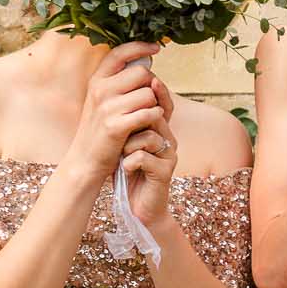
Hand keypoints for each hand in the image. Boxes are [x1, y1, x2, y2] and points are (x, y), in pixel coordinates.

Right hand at [70, 42, 163, 179]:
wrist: (85, 161)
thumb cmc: (101, 131)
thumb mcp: (104, 102)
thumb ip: (120, 84)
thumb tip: (146, 64)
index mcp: (97, 81)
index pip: (119, 53)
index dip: (139, 46)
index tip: (155, 47)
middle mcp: (100, 90)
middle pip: (143, 73)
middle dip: (153, 86)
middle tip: (150, 101)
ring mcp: (107, 107)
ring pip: (149, 94)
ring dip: (155, 105)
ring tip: (146, 117)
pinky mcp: (116, 125)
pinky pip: (150, 113)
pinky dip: (155, 118)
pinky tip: (149, 125)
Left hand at [119, 83, 178, 227]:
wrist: (137, 206)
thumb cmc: (129, 172)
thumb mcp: (125, 142)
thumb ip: (128, 122)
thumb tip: (117, 95)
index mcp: (160, 131)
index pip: (164, 106)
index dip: (160, 93)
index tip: (153, 81)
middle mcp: (169, 140)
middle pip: (155, 117)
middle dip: (133, 124)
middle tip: (123, 138)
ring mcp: (169, 156)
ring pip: (148, 136)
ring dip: (129, 146)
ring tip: (124, 157)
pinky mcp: (165, 172)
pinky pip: (143, 157)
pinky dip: (129, 163)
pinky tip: (126, 170)